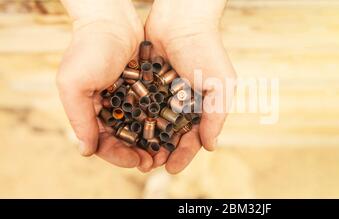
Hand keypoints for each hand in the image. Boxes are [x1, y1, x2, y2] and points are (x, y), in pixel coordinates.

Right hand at [57, 0, 153, 171]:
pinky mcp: (144, 88)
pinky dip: (161, 122)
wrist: (112, 20)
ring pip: (142, 128)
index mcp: (90, 111)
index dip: (119, 157)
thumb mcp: (75, 84)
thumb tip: (86, 152)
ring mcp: (128, 99)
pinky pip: (153, 110)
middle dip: (139, 153)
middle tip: (155, 162)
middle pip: (125, 140)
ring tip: (167, 152)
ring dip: (153, 142)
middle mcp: (110, 108)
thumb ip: (79, 118)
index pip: (104, 143)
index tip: (137, 162)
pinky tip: (173, 131)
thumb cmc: (89, 50)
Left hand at [145, 0, 235, 173]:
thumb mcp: (220, 84)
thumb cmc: (206, 50)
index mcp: (201, 107)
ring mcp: (162, 94)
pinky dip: (132, 119)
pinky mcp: (145, 83)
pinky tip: (123, 131)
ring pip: (151, 124)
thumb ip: (216, 116)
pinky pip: (138, 105)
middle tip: (148, 165)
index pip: (192, 137)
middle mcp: (180, 103)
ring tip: (133, 154)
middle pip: (169, 135)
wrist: (182, 19)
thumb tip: (210, 147)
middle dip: (160, 152)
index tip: (171, 168)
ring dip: (143, 140)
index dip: (183, 154)